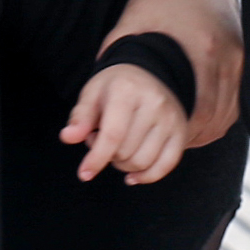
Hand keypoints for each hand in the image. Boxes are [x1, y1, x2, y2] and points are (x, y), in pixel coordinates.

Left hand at [62, 64, 190, 184]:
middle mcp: (154, 103)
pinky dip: (147, 176)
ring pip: (143, 162)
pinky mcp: (181, 132)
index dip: (96, 158)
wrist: (150, 72)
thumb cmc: (115, 87)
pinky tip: (132, 174)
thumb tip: (68, 137)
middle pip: (126, 152)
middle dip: (108, 155)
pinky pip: (165, 165)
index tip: (84, 173)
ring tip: (118, 148)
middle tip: (102, 140)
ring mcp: (170, 118)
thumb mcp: (93, 93)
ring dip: (124, 165)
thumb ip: (80, 117)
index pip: (113, 135)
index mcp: (127, 91)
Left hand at [108, 0, 242, 146]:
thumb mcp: (125, 31)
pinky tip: (200, 121)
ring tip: (179, 139)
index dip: (176, 137)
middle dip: (187, 139)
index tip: (156, 145)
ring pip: (226, 113)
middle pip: (212, 118)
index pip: (193, 114)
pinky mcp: (242, 55)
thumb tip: (82, 115)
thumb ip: (105, 73)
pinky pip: (236, 101)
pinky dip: (219, 117)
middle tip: (164, 147)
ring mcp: (235, 57)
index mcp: (195, 52)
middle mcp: (221, 57)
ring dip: (204, 131)